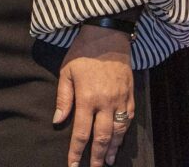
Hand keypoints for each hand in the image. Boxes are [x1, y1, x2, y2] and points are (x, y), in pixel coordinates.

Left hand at [53, 24, 134, 166]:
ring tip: (108, 161)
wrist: (108, 33)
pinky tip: (120, 139)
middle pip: (102, 137)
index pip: (81, 132)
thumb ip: (63, 97)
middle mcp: (105, 102)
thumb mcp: (67, 71)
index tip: (72, 165)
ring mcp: (120, 99)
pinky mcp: (130, 93)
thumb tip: (58, 121)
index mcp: (87, 97)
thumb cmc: (83, 51)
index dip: (76, 152)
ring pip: (118, 131)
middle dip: (97, 157)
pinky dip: (124, 132)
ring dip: (113, 148)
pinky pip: (129, 118)